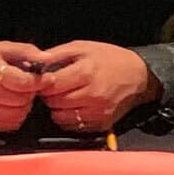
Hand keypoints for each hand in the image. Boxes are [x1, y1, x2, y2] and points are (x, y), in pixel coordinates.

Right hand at [0, 42, 42, 132]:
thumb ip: (25, 51)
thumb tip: (48, 60)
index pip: (22, 82)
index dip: (39, 82)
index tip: (47, 79)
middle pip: (21, 101)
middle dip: (30, 94)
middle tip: (27, 86)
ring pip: (17, 116)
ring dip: (23, 107)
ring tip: (17, 96)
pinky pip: (8, 126)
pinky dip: (14, 117)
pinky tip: (9, 106)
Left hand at [30, 40, 157, 132]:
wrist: (139, 76)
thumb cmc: (109, 58)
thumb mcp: (83, 47)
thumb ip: (57, 54)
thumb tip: (34, 63)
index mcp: (86, 72)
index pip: (51, 85)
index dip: (42, 83)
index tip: (43, 80)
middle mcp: (92, 95)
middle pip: (54, 103)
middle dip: (49, 96)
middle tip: (53, 89)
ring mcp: (98, 112)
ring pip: (61, 117)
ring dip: (57, 109)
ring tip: (63, 98)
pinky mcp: (101, 124)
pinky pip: (74, 127)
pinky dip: (68, 118)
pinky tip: (73, 107)